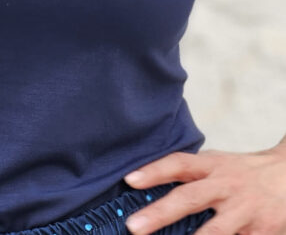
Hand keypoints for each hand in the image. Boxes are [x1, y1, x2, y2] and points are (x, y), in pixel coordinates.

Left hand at [122, 144, 285, 234]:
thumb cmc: (243, 173)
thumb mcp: (218, 165)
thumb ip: (192, 175)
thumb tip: (150, 187)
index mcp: (211, 166)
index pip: (178, 164)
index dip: (154, 171)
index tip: (130, 180)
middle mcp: (225, 186)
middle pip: (189, 198)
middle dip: (160, 214)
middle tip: (133, 226)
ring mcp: (244, 210)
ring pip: (214, 231)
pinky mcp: (262, 232)